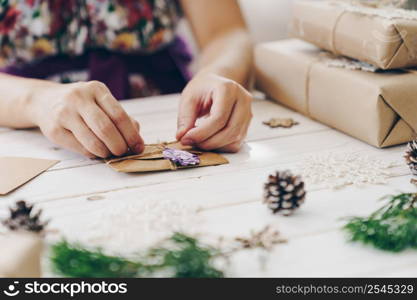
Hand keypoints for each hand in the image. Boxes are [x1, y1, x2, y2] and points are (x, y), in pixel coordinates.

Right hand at [29, 81, 143, 157]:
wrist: (44, 101)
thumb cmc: (82, 104)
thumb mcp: (101, 102)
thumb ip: (119, 116)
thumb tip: (136, 135)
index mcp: (96, 89)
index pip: (119, 115)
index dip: (131, 135)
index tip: (139, 147)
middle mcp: (79, 98)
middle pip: (106, 128)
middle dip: (119, 145)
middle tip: (124, 153)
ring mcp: (64, 113)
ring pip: (92, 141)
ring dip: (106, 152)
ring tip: (110, 153)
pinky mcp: (54, 130)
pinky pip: (80, 148)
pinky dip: (93, 154)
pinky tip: (96, 152)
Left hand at [176, 73, 252, 151]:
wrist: (216, 84)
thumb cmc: (202, 88)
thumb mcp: (188, 98)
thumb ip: (185, 118)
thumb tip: (182, 137)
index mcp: (228, 88)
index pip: (219, 117)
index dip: (202, 132)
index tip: (185, 139)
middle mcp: (243, 100)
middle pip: (230, 130)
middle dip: (208, 142)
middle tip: (191, 142)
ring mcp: (248, 112)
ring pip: (235, 139)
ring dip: (215, 146)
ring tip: (198, 141)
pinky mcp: (247, 124)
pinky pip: (236, 142)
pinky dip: (221, 146)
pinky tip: (209, 140)